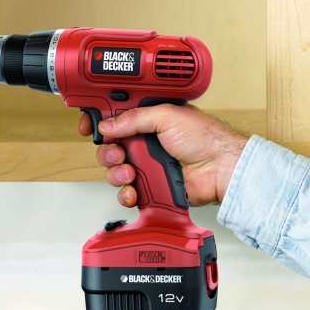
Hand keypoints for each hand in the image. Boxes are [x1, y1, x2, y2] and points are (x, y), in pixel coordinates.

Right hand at [78, 104, 248, 207]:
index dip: (99, 122)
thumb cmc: (205, 138)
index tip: (89, 126)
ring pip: (113, 170)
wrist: (221, 168)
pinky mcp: (149, 187)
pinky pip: (126, 192)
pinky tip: (133, 190)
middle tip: (118, 152)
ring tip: (130, 172)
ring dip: (115, 172)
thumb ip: (134, 118)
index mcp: (147, 119)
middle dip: (107, 151)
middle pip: (109, 146)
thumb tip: (108, 125)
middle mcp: (144, 142)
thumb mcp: (166, 115)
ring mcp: (145, 165)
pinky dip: (125, 193)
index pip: (114, 118)